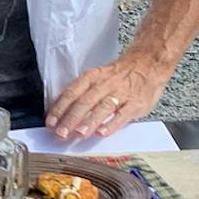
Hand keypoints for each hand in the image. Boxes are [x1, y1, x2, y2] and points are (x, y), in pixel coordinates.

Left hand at [46, 56, 166, 140]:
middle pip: (84, 102)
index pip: (71, 93)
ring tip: (79, 134)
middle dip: (71, 119)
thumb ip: (80, 94)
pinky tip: (102, 133)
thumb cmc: (118, 75)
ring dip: (89, 122)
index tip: (50, 122)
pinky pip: (123, 114)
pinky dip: (112, 124)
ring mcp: (121, 94)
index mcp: (92, 77)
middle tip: (61, 133)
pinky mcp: (136, 103)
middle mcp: (105, 85)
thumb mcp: (97, 77)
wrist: (148, 64)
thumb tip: (60, 113)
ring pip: (102, 108)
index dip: (59, 108)